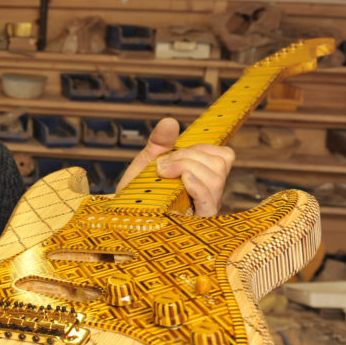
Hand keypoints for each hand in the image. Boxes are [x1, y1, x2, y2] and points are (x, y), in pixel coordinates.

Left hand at [116, 117, 234, 216]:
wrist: (121, 217)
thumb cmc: (136, 193)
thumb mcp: (146, 164)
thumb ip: (159, 143)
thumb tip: (170, 121)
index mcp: (202, 178)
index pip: (224, 156)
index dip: (203, 147)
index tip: (174, 151)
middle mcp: (209, 193)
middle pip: (221, 164)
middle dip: (190, 155)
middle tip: (162, 164)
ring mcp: (205, 208)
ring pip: (216, 179)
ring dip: (187, 167)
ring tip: (163, 173)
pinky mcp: (197, 222)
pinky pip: (209, 200)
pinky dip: (195, 184)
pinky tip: (179, 180)